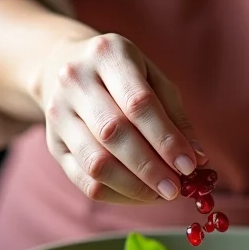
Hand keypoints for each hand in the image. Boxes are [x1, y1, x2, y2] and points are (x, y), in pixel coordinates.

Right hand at [35, 33, 204, 204]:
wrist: (60, 65)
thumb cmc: (121, 75)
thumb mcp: (152, 78)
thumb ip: (175, 115)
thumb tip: (196, 157)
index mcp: (107, 54)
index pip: (138, 103)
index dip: (166, 138)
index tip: (189, 165)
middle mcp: (75, 80)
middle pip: (114, 133)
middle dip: (150, 167)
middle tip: (176, 188)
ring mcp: (57, 112)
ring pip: (95, 161)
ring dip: (133, 185)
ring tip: (161, 194)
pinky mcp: (51, 143)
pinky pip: (83, 179)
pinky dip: (116, 194)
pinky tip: (140, 195)